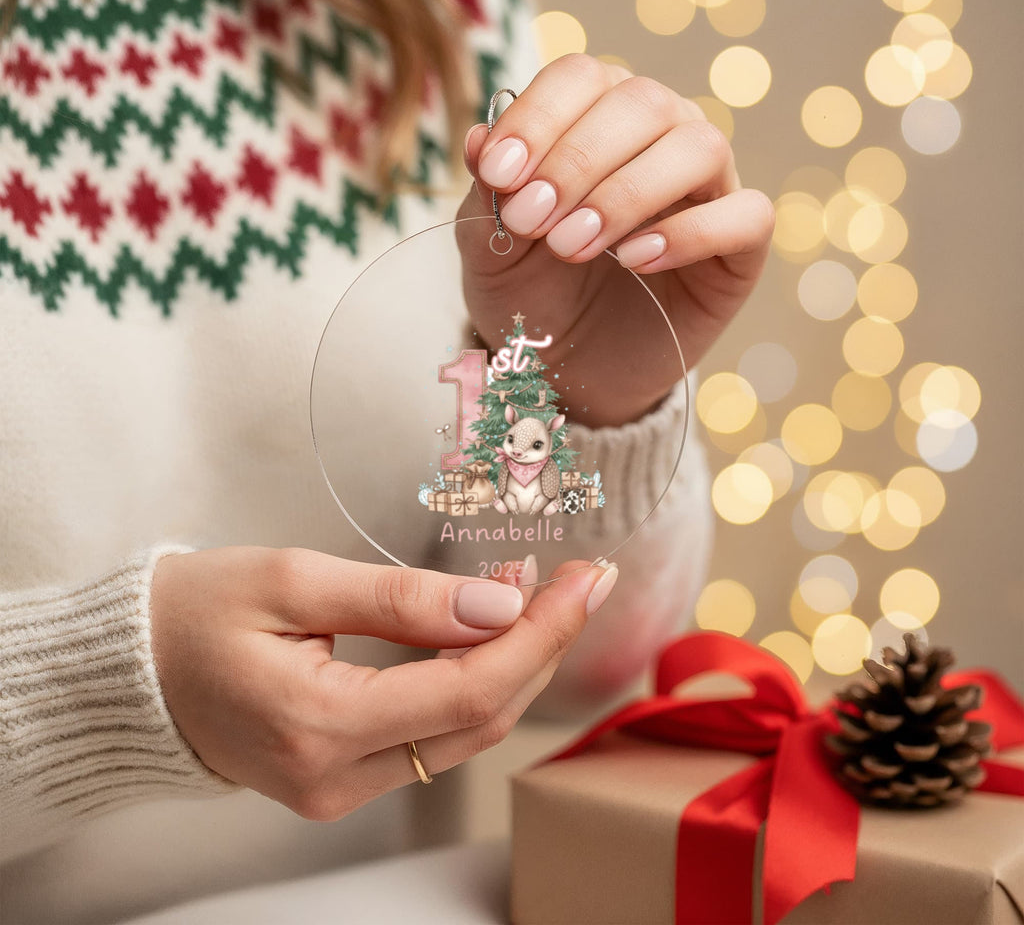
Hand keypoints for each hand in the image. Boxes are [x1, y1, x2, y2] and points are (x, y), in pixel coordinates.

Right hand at [150, 547, 616, 819]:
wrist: (128, 672)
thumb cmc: (194, 613)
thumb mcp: (293, 579)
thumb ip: (400, 598)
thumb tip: (499, 606)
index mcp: (317, 724)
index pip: (469, 690)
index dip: (543, 634)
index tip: (589, 579)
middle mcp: (333, 778)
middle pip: (481, 718)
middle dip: (541, 644)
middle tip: (574, 578)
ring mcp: (336, 791)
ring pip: (464, 734)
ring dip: (511, 662)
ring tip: (532, 590)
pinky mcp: (338, 782)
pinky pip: (431, 738)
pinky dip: (470, 683)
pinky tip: (485, 630)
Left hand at [457, 55, 774, 426]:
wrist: (569, 370)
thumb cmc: (532, 295)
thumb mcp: (491, 250)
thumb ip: (486, 195)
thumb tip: (480, 136)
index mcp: (597, 116)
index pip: (582, 76)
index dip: (539, 117)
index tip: (499, 175)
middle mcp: (661, 136)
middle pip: (642, 102)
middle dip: (577, 161)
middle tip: (532, 221)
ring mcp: (708, 189)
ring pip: (699, 147)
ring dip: (627, 194)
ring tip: (572, 246)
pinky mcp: (739, 248)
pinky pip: (746, 216)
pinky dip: (691, 233)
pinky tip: (637, 261)